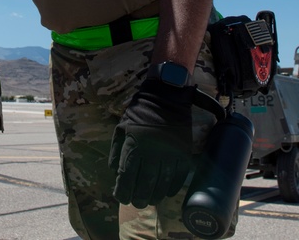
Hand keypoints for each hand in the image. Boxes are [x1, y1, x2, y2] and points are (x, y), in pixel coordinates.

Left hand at [109, 79, 193, 207]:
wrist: (166, 96)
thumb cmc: (140, 112)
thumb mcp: (121, 128)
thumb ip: (116, 151)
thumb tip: (114, 171)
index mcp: (134, 146)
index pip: (126, 176)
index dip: (123, 191)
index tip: (121, 198)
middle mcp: (151, 153)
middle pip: (145, 184)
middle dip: (139, 197)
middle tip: (137, 203)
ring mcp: (169, 154)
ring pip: (162, 184)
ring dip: (155, 195)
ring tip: (151, 200)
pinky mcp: (183, 153)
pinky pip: (178, 177)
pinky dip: (172, 188)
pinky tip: (166, 192)